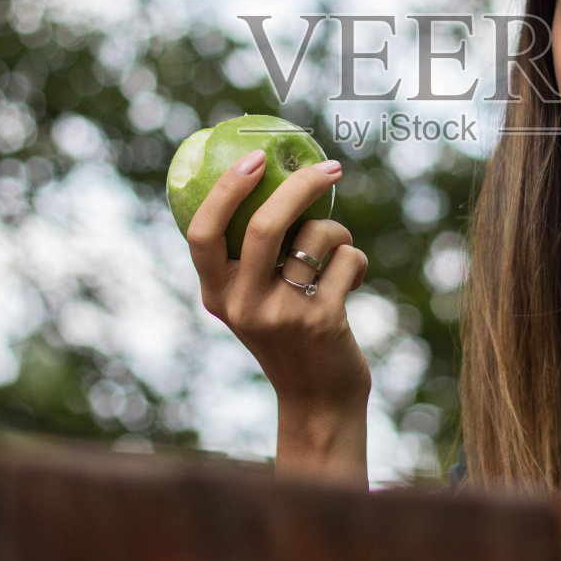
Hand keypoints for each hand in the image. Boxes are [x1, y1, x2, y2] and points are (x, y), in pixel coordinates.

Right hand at [185, 148, 370, 477]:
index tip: (254, 158)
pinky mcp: (322, 320)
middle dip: (302, 186)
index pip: (203, 233)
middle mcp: (242, 305)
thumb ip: (249, 258)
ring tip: (338, 257)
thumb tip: (265, 177)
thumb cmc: (289, 336)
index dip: (226, 191)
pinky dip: (357, 261)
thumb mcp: (252, 303)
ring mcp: (282, 314)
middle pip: (266, 224)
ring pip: (318, 237)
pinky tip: (352, 284)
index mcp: (217, 295)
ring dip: (339, 234)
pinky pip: (348, 259)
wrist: (319, 402)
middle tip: (331, 168)